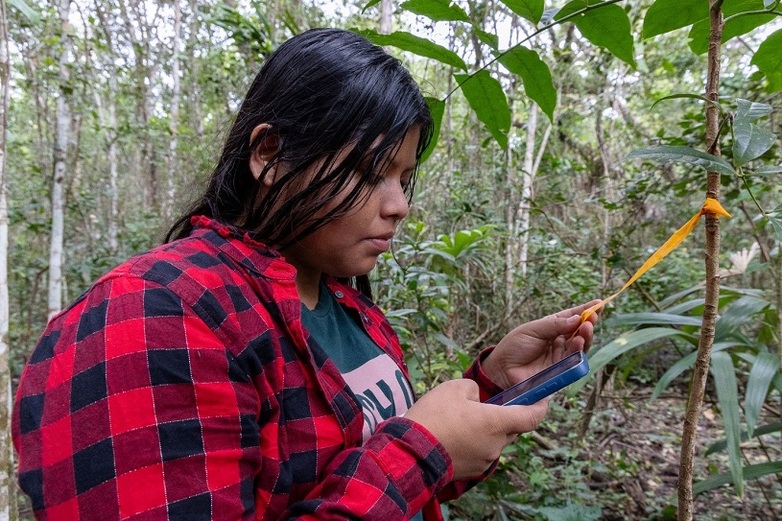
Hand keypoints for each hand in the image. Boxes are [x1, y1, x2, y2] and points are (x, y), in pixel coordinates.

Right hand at [404, 379, 547, 479]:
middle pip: (511, 428)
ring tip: (460, 419)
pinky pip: (480, 451)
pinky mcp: (472, 470)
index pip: (532, 417)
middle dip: (503, 416)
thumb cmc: (434, 417)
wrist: (410, 452)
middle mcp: (496, 444)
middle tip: (486, 405)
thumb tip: (477, 399)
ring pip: (494, 440)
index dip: (540, 406)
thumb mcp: (454, 388)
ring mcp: (485, 460)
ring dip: (485, 430)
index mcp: (497, 423)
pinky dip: (473, 442)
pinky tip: (453, 434)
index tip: (542, 398)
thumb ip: (474, 389)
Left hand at [482, 300, 601, 389]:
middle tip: (593, 316)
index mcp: (551, 327)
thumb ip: (554, 325)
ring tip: (587, 327)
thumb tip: (577, 319)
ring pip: (580, 345)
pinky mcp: (561, 370)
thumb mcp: (533, 330)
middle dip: (588, 323)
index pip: (571, 317)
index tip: (599, 303)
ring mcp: (561, 356)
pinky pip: (574, 359)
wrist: (502, 369)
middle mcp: (559, 341)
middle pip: (579, 331)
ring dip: (586, 336)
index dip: (585, 311)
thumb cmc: (514, 347)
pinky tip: (579, 341)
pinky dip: (579, 350)